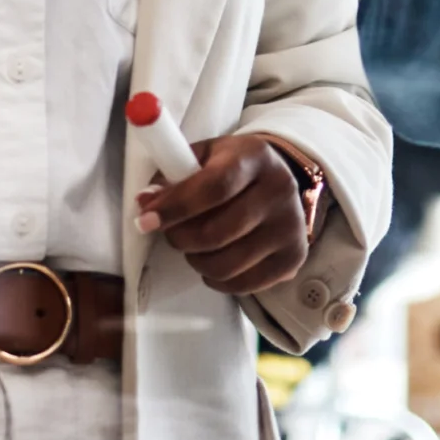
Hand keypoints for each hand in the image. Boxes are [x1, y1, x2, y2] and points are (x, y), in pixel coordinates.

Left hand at [133, 134, 309, 295]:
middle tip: (169, 233)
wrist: (280, 179)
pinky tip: (212, 262)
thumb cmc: (232, 166)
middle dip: (180, 238)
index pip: (213, 187)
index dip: (176, 207)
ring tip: (192, 247)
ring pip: (228, 264)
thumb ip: (174, 173)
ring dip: (196, 261)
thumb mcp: (206, 155)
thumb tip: (145, 202)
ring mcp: (290, 226)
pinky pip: (244, 285)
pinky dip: (218, 280)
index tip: (145, 219)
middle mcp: (278, 190)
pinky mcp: (294, 257)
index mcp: (253, 156)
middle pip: (217, 232)